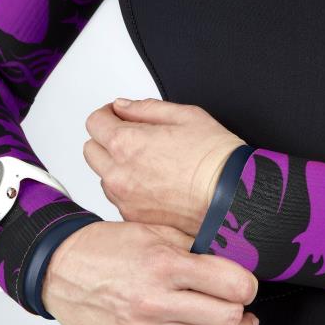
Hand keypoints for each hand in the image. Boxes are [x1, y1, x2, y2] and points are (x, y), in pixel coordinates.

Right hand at [42, 220, 259, 324]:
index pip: (230, 284)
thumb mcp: (153, 231)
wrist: (59, 270)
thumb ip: (194, 246)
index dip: (248, 285)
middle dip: (244, 312)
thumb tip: (231, 259)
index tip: (248, 284)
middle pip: (226, 317)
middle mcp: (154, 301)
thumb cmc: (104, 249)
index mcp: (163, 264)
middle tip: (245, 306)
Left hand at [83, 98, 245, 235]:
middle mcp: (119, 173)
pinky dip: (129, 190)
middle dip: (108, 140)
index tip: (119, 116)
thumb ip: (146, 108)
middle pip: (92, 150)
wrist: (233, 198)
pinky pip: (119, 199)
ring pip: (104, 176)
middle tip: (133, 138)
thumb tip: (124, 107)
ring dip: (117, 167)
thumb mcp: (186, 115)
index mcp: (126, 143)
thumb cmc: (216, 159)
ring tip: (149, 164)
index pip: (94, 122)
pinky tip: (154, 184)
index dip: (108, 115)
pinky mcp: (135, 217)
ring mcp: (124, 199)